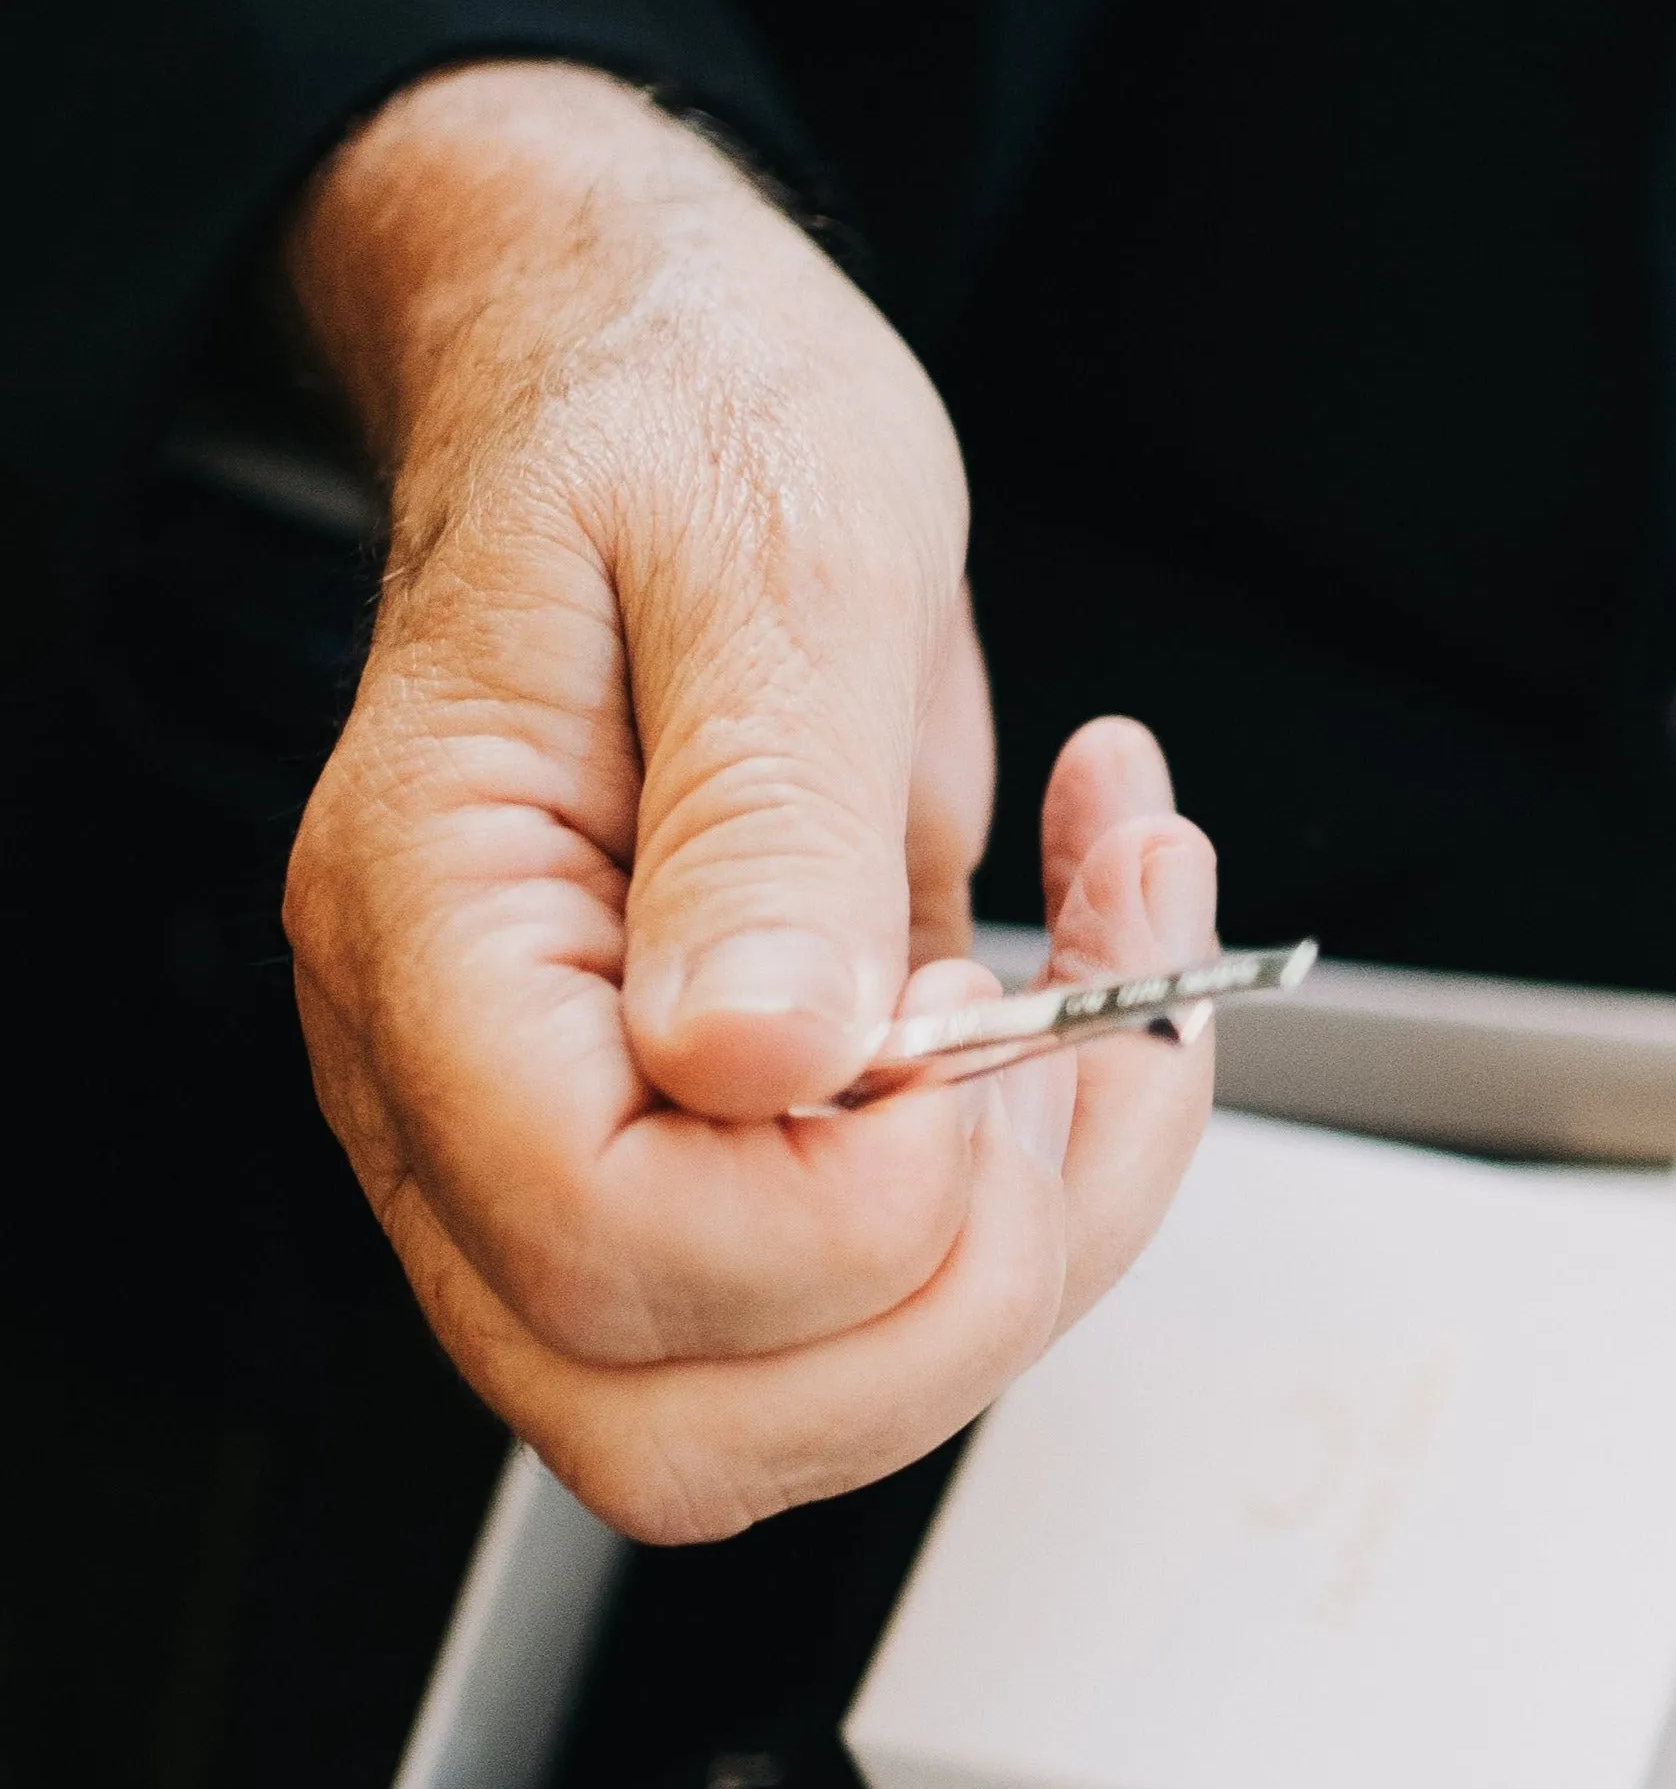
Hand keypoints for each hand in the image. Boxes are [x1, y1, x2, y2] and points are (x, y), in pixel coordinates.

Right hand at [282, 62, 1219, 1540]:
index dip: (844, 1210)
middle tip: (1079, 1032)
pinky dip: (1060, 1162)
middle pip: (684, 1418)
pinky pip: (890, 1285)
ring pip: (806, 1397)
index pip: (601, 1242)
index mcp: (440, 924)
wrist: (663, 370)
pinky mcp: (725, 1140)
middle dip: (966, 1284)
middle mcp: (478, 1077)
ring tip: (1123, 957)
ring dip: (1047, 1226)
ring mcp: (590, 1133)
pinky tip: (1096, 954)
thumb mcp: (775, 553)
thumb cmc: (683, 414)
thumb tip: (766, 1058)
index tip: (971, 1020)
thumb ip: (769, 817)